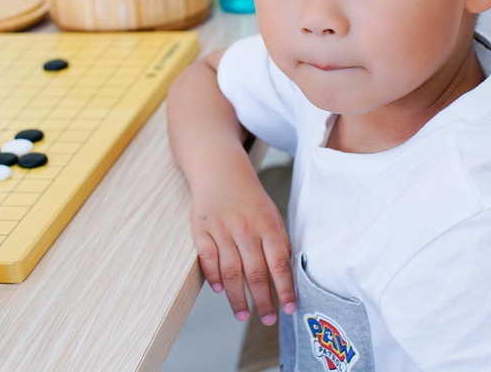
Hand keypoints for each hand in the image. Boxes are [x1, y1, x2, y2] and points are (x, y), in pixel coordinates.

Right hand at [190, 163, 295, 325]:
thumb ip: (279, 242)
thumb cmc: (250, 197)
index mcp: (267, 226)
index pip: (278, 264)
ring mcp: (221, 230)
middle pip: (255, 273)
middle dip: (262, 301)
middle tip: (267, 320)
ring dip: (236, 297)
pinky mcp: (201, 230)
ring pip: (230, 271)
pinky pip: (208, 259)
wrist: (220, 170)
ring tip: (242, 314)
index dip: (284, 289)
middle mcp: (245, 229)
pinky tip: (219, 290)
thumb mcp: (272, 215)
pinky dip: (213, 277)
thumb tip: (286, 274)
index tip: (289, 309)